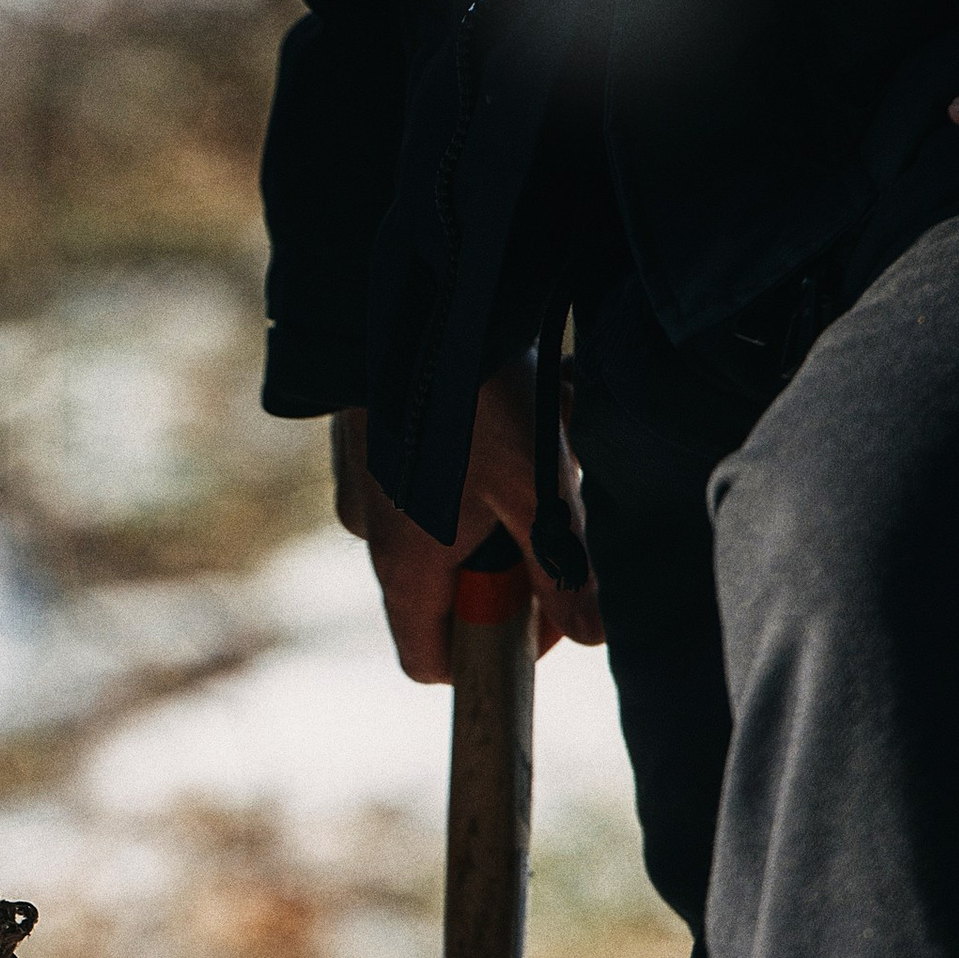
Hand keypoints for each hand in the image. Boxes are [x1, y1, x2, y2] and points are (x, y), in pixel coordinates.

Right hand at [333, 366, 603, 687]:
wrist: (407, 296)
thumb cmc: (470, 397)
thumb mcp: (534, 488)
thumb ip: (564, 569)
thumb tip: (593, 636)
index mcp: (407, 566)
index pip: (431, 661)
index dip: (491, 651)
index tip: (541, 609)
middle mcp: (375, 537)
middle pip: (449, 589)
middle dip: (511, 556)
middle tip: (554, 502)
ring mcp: (365, 490)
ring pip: (446, 526)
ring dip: (500, 498)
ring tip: (542, 436)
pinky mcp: (367, 445)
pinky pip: (426, 480)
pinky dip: (472, 462)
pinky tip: (511, 408)